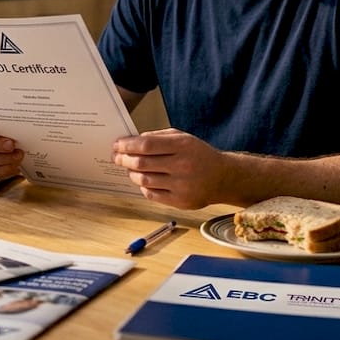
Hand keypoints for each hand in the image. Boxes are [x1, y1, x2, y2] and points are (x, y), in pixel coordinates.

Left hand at [112, 129, 231, 208]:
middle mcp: (182, 165)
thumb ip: (158, 137)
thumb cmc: (200, 155)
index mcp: (183, 146)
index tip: (117, 145)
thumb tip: (132, 141)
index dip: (127, 145)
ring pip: (144, 180)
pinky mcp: (180, 202)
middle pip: (142, 163)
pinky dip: (143, 186)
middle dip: (124, 159)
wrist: (223, 178)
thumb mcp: (183, 138)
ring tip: (130, 168)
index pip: (146, 145)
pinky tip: (143, 180)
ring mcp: (181, 186)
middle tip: (117, 157)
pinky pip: (151, 194)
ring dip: (131, 173)